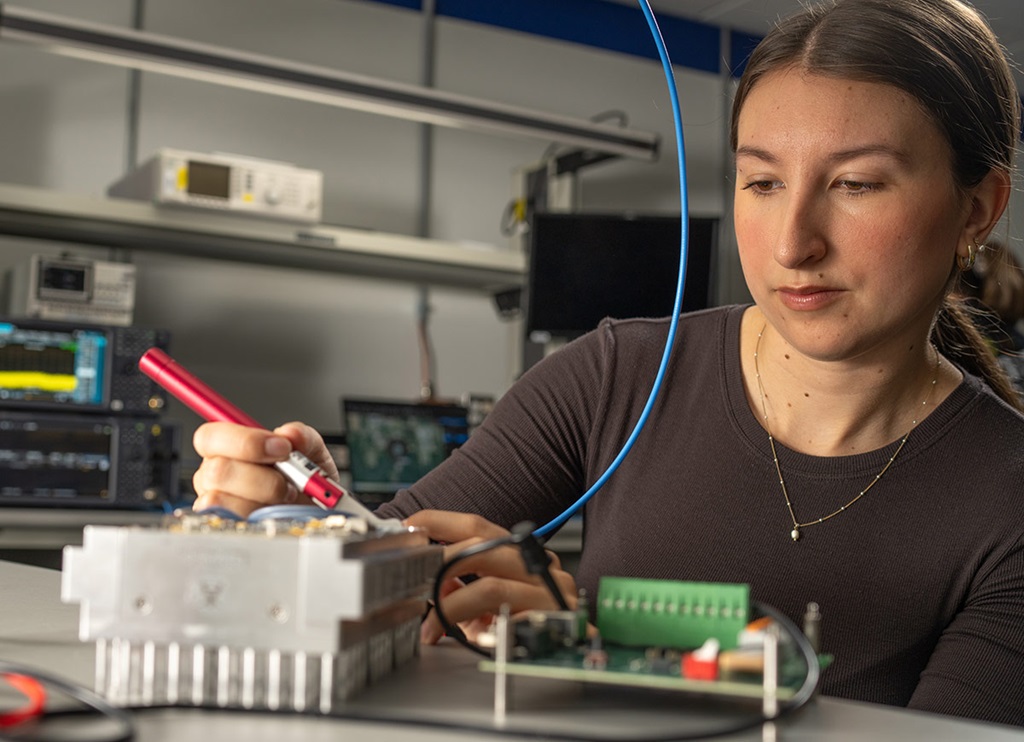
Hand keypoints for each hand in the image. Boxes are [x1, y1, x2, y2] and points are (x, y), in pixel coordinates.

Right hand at [191, 421, 337, 516]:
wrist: (316, 507)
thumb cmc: (304, 477)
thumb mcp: (310, 449)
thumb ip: (301, 435)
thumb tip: (289, 434)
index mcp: (227, 447)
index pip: (210, 437)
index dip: (244, 442)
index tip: (283, 447)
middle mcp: (216, 474)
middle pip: (217, 471)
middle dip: (262, 477)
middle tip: (290, 479)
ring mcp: (218, 504)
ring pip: (223, 500)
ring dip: (264, 498)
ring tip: (286, 496)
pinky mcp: (228, 526)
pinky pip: (234, 522)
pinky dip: (261, 517)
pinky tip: (276, 511)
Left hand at [405, 510, 578, 644]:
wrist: (578, 646)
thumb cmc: (535, 617)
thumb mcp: (496, 597)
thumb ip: (466, 584)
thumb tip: (432, 580)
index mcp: (519, 550)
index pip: (474, 524)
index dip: (435, 523)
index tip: (406, 530)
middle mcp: (536, 563)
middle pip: (480, 548)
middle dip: (437, 564)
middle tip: (411, 581)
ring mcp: (549, 590)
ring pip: (490, 586)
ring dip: (449, 606)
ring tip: (428, 625)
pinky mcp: (553, 620)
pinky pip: (508, 622)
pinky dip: (477, 631)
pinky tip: (460, 639)